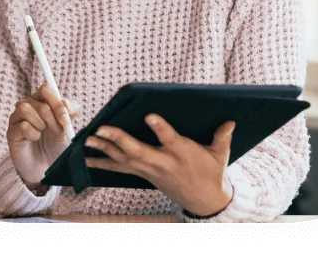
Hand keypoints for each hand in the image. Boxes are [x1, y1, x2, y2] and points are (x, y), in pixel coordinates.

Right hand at [6, 83, 79, 190]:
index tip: (66, 120)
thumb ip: (70, 110)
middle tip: (56, 131)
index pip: (46, 89)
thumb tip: (64, 102)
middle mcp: (27, 106)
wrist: (46, 167)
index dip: (57, 103)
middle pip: (39, 101)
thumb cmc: (56, 144)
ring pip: (25, 109)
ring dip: (40, 124)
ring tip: (42, 134)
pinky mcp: (11, 133)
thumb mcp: (68, 125)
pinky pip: (22, 126)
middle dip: (52, 119)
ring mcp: (16, 119)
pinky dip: (33, 134)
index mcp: (41, 101)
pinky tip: (34, 140)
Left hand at [84, 115, 235, 216]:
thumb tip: (230, 121)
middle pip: (137, 151)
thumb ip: (222, 137)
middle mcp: (162, 163)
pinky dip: (103, 163)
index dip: (160, 128)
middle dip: (118, 140)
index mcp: (182, 154)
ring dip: (104, 150)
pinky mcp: (144, 175)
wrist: (203, 201)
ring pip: (124, 160)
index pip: (170, 139)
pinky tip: (87, 159)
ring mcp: (151, 171)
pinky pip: (120, 168)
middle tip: (101, 129)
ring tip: (87, 140)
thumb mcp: (220, 155)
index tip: (149, 115)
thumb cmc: (212, 173)